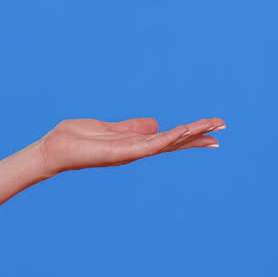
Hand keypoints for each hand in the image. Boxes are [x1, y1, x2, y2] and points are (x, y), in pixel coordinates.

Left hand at [36, 117, 224, 175]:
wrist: (54, 149)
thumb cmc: (75, 139)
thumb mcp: (108, 127)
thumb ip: (130, 127)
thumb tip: (154, 123)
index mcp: (134, 142)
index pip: (168, 138)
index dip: (190, 134)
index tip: (214, 128)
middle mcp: (136, 149)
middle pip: (173, 142)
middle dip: (198, 135)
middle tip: (223, 127)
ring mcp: (131, 152)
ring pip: (167, 143)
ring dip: (189, 134)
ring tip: (212, 126)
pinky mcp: (122, 152)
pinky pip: (150, 144)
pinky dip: (167, 138)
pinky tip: (182, 131)